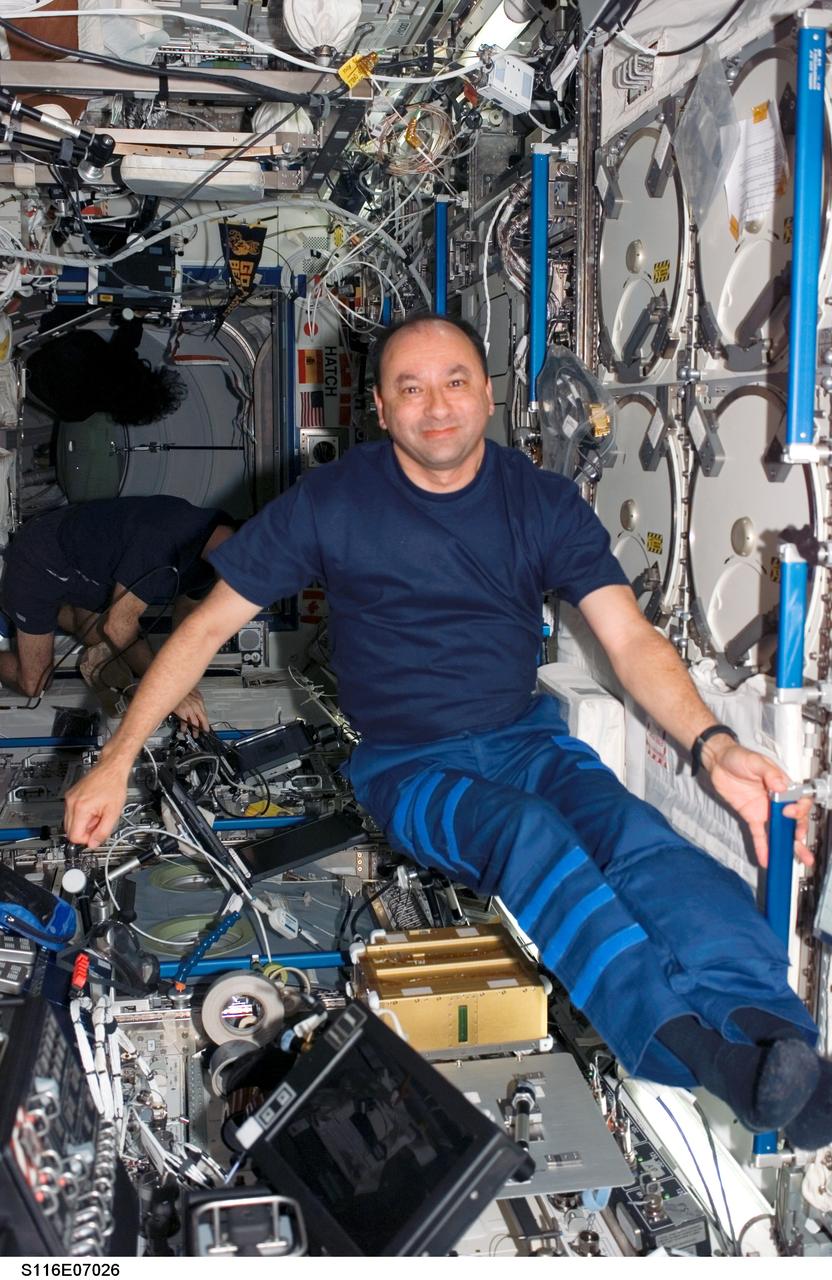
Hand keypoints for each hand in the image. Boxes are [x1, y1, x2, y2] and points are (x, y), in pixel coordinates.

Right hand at [64, 759, 129, 847]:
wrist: (111, 768)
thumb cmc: (113, 785)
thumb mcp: (114, 813)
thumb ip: (103, 832)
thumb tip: (93, 844)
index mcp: (80, 808)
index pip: (74, 836)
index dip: (86, 839)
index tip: (96, 835)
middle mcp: (71, 803)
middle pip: (69, 831)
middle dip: (85, 831)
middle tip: (99, 822)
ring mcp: (69, 798)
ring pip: (70, 822)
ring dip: (84, 823)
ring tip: (97, 813)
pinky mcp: (70, 795)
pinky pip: (71, 812)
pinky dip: (82, 814)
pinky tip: (93, 807)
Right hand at [172, 688, 208, 731]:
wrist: (173, 685)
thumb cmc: (182, 689)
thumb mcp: (192, 693)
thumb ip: (196, 700)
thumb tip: (199, 706)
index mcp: (199, 701)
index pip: (205, 714)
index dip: (206, 722)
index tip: (206, 727)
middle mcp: (196, 705)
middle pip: (202, 718)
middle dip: (203, 727)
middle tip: (204, 732)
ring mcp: (189, 709)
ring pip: (195, 722)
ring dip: (195, 729)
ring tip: (195, 734)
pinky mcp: (182, 711)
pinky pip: (184, 721)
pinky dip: (184, 727)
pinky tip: (184, 730)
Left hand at [703, 738, 812, 868]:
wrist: (718, 762)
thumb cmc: (738, 756)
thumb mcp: (755, 761)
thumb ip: (770, 773)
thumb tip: (781, 785)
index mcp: (782, 784)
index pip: (799, 800)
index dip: (798, 809)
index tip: (789, 812)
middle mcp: (776, 799)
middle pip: (793, 818)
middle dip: (800, 831)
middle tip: (799, 840)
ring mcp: (765, 809)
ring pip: (780, 829)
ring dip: (788, 844)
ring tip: (796, 859)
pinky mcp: (751, 816)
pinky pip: (759, 834)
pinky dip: (763, 847)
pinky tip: (767, 858)